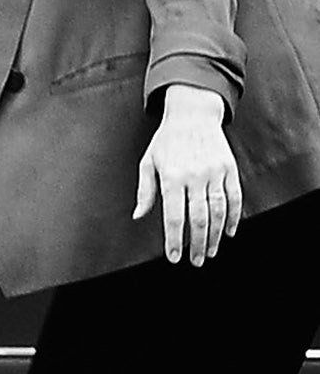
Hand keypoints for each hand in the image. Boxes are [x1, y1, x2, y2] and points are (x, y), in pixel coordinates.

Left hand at [135, 84, 242, 265]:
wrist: (192, 113)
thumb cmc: (167, 139)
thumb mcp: (149, 161)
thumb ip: (145, 190)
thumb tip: (138, 215)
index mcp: (172, 176)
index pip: (174, 216)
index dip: (175, 240)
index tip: (175, 257)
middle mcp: (194, 175)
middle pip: (198, 219)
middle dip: (197, 244)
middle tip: (196, 261)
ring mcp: (214, 172)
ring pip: (218, 211)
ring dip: (216, 236)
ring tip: (211, 251)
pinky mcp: (229, 169)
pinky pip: (234, 198)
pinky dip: (233, 217)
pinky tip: (229, 231)